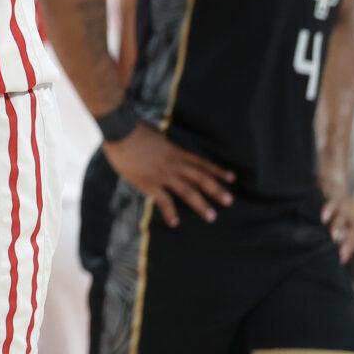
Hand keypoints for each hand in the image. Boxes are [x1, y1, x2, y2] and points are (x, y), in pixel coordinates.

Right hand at [103, 123, 233, 227]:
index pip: (202, 163)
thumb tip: (167, 147)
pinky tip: (175, 223)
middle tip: (229, 201)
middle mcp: (174, 164)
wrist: (121, 132)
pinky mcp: (149, 183)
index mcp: (177, 152)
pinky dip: (170, 213)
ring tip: (212, 216)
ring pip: (188, 191)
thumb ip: (165, 145)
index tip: (232, 178)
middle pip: (201, 178)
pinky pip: (163, 200)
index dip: (218, 171)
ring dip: (201, 204)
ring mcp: (163, 175)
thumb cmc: (136, 130)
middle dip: (216, 190)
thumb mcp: (158, 136)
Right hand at [319, 170, 353, 262]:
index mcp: (348, 219)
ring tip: (333, 237)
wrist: (332, 176)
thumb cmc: (330, 201)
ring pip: (343, 216)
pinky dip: (329, 210)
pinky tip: (323, 218)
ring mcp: (341, 203)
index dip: (349, 248)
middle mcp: (347, 212)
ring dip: (339, 226)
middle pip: (352, 228)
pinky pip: (332, 202)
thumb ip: (330, 229)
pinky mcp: (332, 193)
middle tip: (340, 254)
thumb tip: (324, 246)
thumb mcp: (332, 215)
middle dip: (347, 241)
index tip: (342, 260)